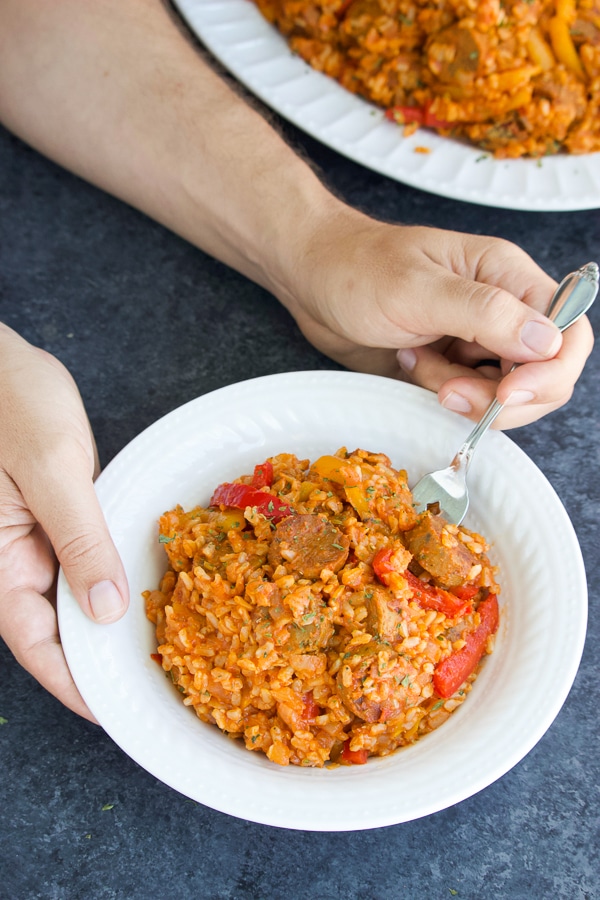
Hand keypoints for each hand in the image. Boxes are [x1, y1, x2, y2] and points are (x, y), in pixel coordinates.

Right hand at [0, 325, 127, 719]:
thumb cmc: (8, 399)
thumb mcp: (49, 468)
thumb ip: (78, 539)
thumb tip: (104, 610)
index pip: (33, 643)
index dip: (73, 683)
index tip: (115, 711)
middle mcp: (10, 559)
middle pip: (54, 628)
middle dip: (97, 659)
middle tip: (153, 682)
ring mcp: (32, 539)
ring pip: (70, 598)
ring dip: (107, 622)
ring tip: (158, 645)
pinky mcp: (54, 517)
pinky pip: (81, 559)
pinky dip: (108, 577)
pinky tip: (143, 588)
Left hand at [283, 207, 593, 428]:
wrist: (311, 282)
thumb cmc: (356, 269)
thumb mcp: (417, 288)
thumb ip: (484, 313)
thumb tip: (546, 340)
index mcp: (506, 276)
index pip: (567, 331)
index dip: (550, 371)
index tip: (507, 394)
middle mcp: (502, 310)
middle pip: (544, 374)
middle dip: (502, 396)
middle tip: (448, 390)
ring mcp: (477, 341)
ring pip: (507, 394)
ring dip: (466, 396)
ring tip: (420, 366)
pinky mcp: (451, 365)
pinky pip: (470, 399)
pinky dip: (444, 396)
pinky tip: (413, 367)